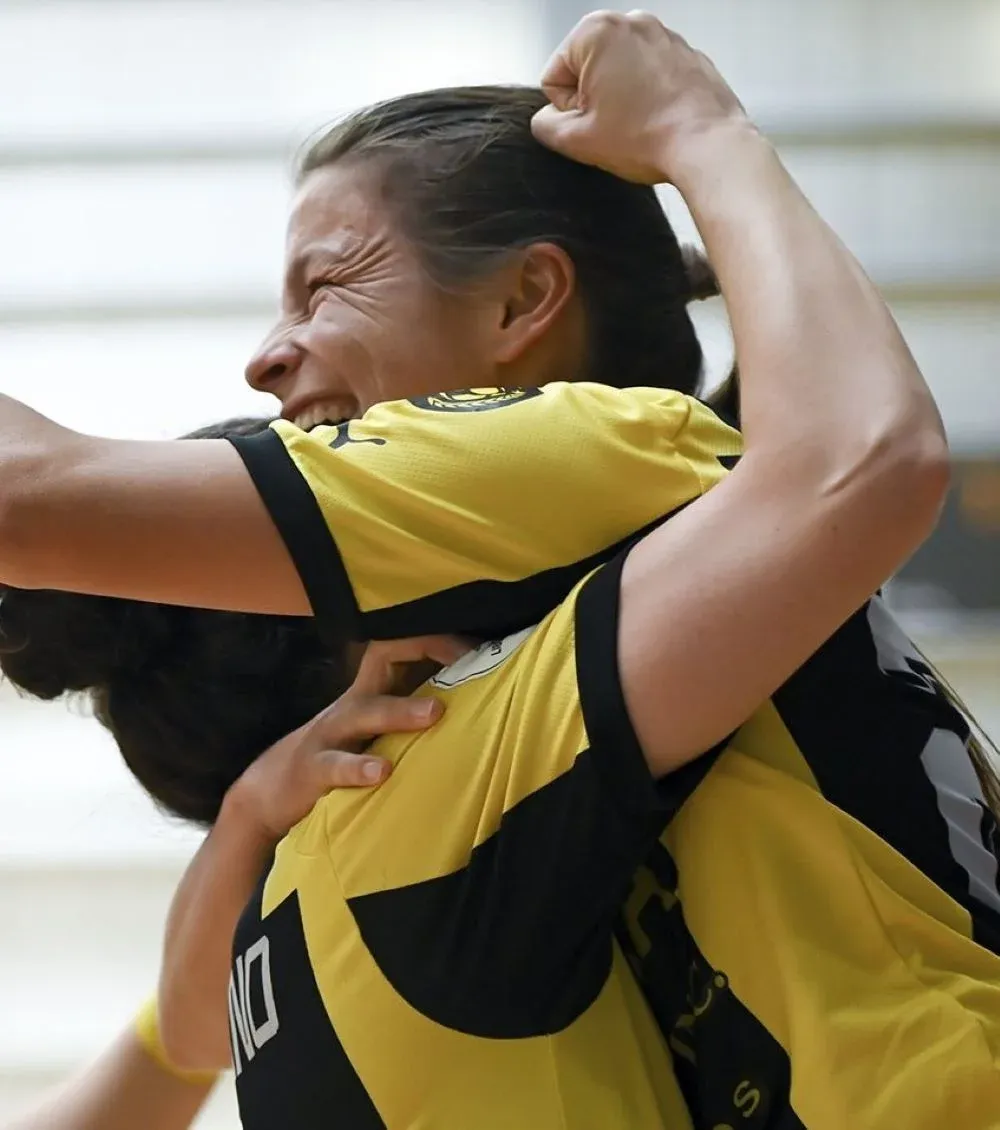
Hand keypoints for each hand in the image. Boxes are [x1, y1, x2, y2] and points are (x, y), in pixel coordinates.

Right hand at [225, 634, 468, 839]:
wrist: (268, 793)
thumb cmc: (339, 758)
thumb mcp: (374, 732)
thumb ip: (411, 717)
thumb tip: (475, 709)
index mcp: (369, 692)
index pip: (401, 646)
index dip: (438, 640)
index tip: (480, 649)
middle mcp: (351, 705)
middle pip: (384, 663)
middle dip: (426, 653)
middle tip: (468, 660)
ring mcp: (330, 735)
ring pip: (364, 712)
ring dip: (401, 711)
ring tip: (434, 713)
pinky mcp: (313, 771)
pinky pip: (336, 765)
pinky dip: (359, 768)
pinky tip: (382, 774)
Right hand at [531, 10, 747, 184]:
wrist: (707, 145)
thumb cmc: (648, 138)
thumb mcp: (578, 141)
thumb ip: (546, 126)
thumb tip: (547, 120)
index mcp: (596, 31)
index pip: (554, 77)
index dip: (568, 110)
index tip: (593, 123)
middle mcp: (631, 21)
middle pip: (587, 70)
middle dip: (595, 100)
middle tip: (616, 127)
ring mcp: (663, 34)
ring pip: (620, 74)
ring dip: (622, 100)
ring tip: (640, 125)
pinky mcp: (686, 54)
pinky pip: (652, 78)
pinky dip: (650, 98)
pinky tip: (660, 120)